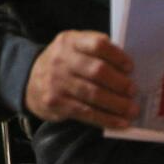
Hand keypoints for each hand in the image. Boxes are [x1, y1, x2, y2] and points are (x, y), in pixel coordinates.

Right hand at [24, 30, 138, 129]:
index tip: (130, 67)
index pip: (97, 44)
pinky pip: (86, 112)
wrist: (29, 81)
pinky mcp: (56, 102)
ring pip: (93, 94)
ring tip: (132, 109)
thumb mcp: (73, 47)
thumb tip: (127, 69)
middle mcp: (61, 59)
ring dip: (117, 104)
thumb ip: (95, 50)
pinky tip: (120, 123)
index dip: (117, 56)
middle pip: (97, 71)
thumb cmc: (63, 64)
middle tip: (133, 91)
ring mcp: (57, 82)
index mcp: (69, 41)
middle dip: (120, 83)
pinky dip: (106, 119)